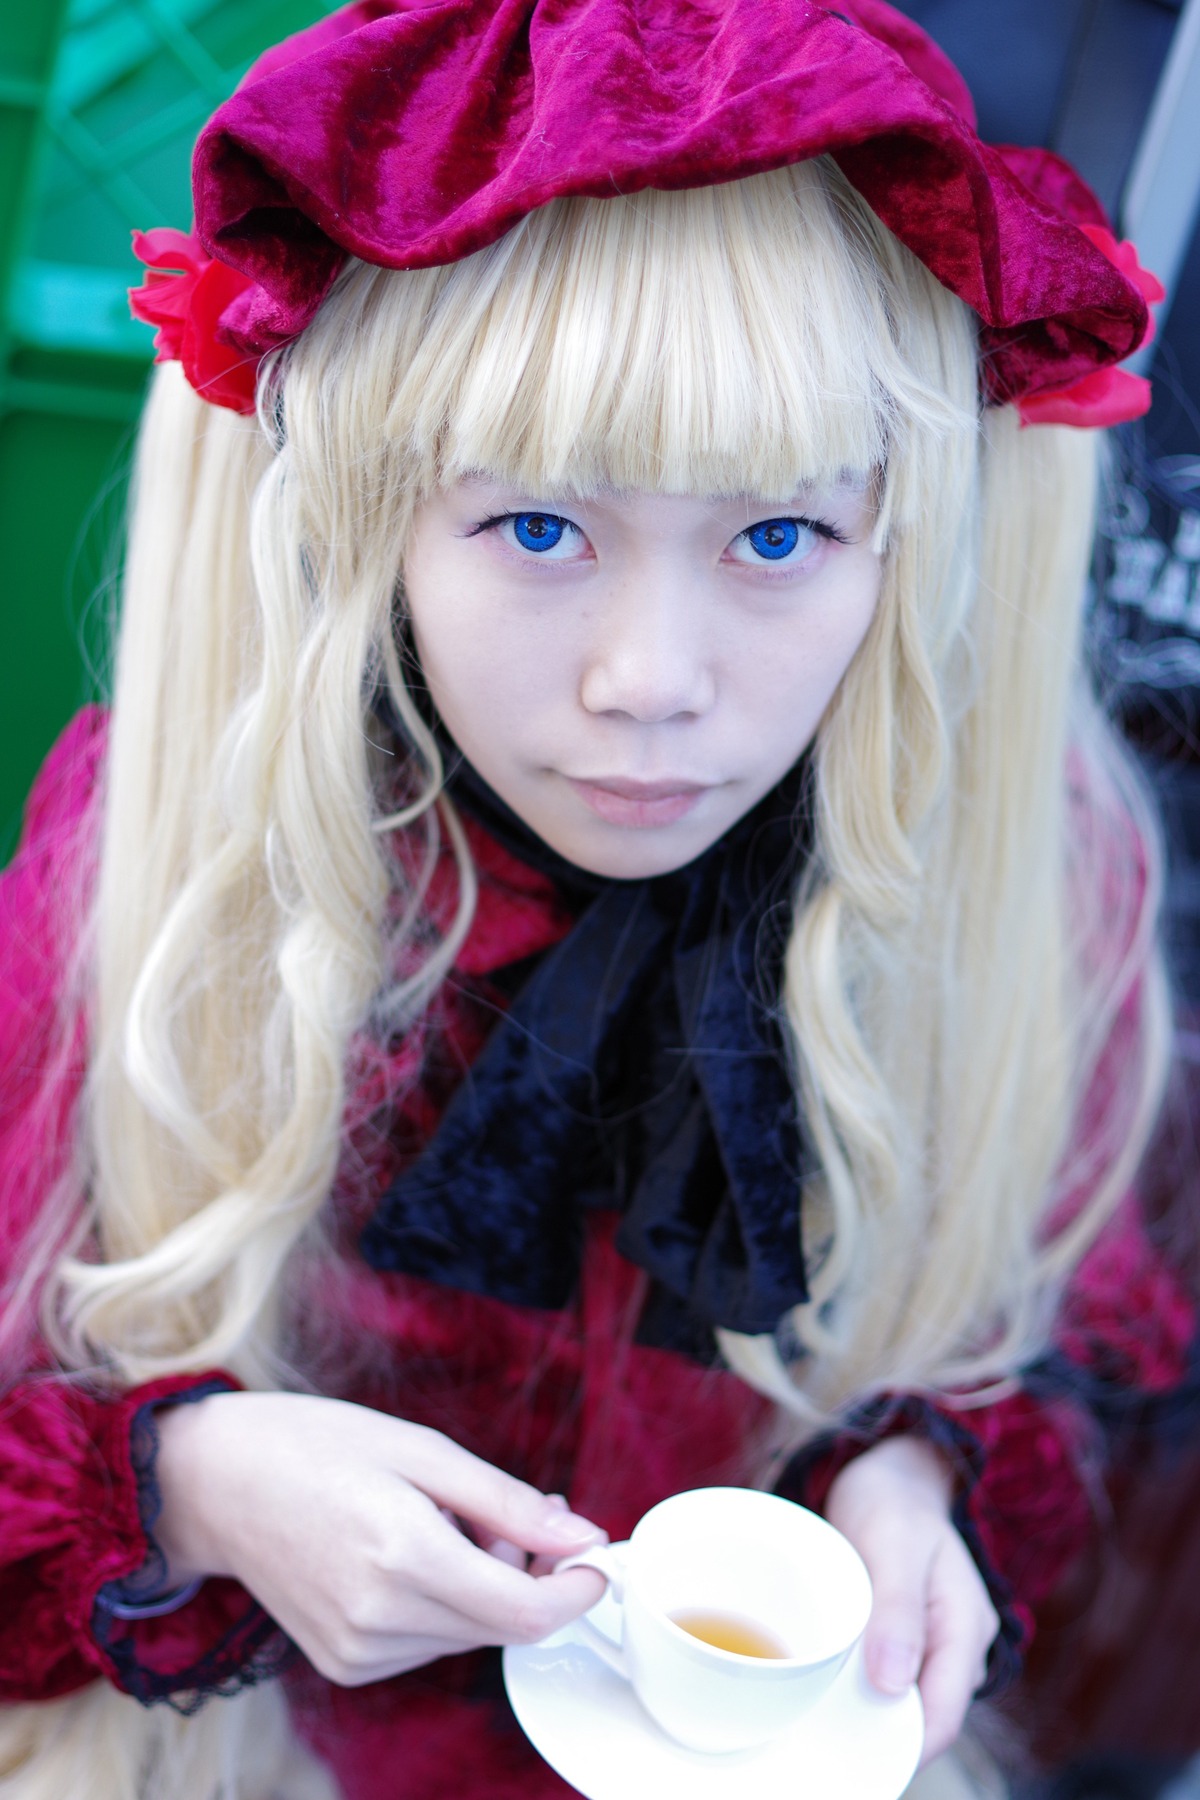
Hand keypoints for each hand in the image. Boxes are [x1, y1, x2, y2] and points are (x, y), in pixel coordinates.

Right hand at [154, 1392, 607, 1684]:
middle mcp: (378, 1616)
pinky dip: (444, 1604)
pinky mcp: (344, 1664)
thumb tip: (585, 1538)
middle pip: (502, 1624)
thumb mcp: (422, 1449)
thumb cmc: (318, 1445)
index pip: (525, 1612)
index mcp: (402, 1554)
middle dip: (530, 1572)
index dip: (576, 1590)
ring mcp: (357, 1650)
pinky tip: (412, 1554)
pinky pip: (428, 1642)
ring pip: (469, 1634)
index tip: (594, 1556)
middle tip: (521, 1507)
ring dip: (485, 1586)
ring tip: (450, 1520)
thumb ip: (508, 1502)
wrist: (219, 1481)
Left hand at [822, 1435, 998, 1764]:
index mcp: (965, 1626)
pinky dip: (862, 1682)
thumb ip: (898, 1609)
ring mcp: (936, 1641)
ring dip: (869, 1709)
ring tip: (817, 1707)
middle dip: (880, 1734)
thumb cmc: (892, 1500)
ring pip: (905, 1698)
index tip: (852, 1755)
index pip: (942, 1715)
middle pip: (924, 1715)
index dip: (903, 1746)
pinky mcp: (910, 1636)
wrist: (892, 1472)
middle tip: (822, 1734)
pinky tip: (828, 1679)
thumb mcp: (892, 1542)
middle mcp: (958, 1643)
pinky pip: (890, 1675)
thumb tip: (893, 1683)